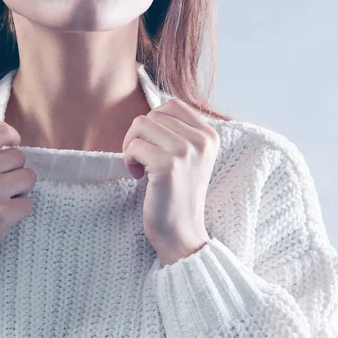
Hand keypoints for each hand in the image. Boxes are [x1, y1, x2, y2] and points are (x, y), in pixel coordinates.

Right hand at [0, 119, 35, 284]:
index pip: (0, 129)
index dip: (11, 138)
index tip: (10, 149)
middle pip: (19, 156)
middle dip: (13, 171)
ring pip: (28, 178)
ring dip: (19, 190)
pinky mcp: (2, 215)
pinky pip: (28, 204)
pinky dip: (18, 212)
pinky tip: (0, 218)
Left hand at [122, 99, 219, 265]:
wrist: (181, 232)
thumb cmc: (177, 194)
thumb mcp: (189, 157)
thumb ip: (178, 131)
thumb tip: (153, 109)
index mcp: (209, 135)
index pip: (172, 105)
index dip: (153, 123)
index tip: (154, 147)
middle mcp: (201, 140)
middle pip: (152, 115)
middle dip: (139, 136)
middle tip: (142, 160)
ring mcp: (186, 151)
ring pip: (140, 125)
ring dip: (131, 146)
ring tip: (141, 167)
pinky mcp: (168, 165)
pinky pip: (134, 146)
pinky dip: (128, 160)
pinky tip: (139, 177)